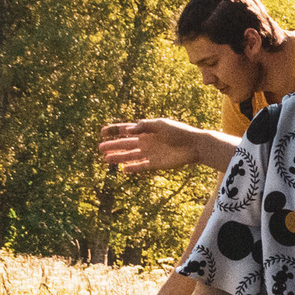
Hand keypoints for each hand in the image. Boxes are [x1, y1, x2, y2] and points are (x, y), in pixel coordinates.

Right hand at [99, 118, 218, 175]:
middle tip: (99, 148)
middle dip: (112, 145)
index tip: (102, 131)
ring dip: (119, 157)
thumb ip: (145, 126)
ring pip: (130, 156)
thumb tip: (128, 129)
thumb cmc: (179, 131)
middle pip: (125, 144)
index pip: (126, 130)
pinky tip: (124, 169)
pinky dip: (133, 168)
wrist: (194, 145)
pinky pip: (141, 166)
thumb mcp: (161, 124)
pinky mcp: (156, 163)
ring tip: (106, 159)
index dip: (114, 130)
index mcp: (146, 130)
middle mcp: (146, 142)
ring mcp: (150, 153)